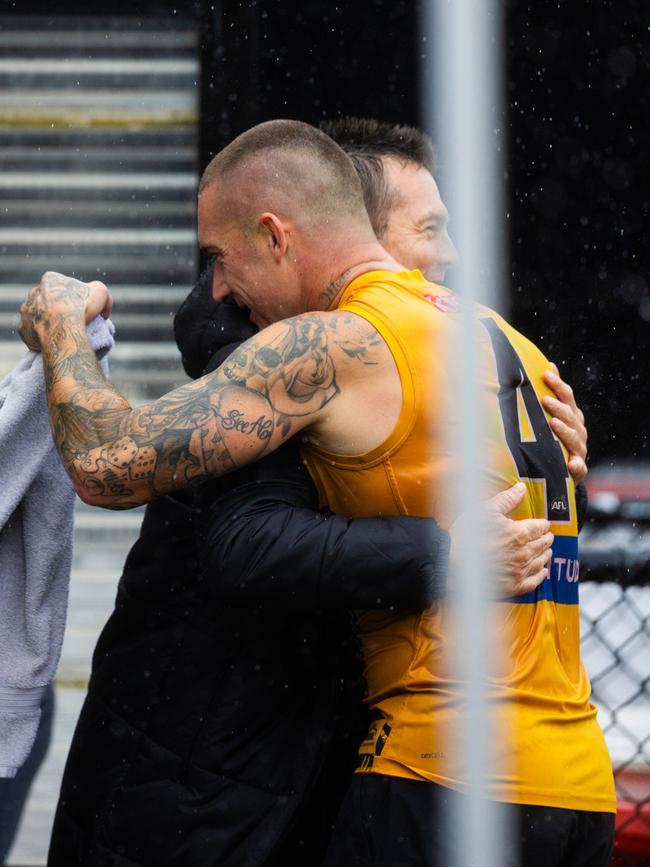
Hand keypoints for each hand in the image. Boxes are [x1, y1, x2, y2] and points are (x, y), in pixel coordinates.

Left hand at [19, 272, 111, 350]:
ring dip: (47, 322)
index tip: (82, 309)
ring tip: (62, 333)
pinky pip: (32, 332)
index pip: (61, 287)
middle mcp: (33, 292)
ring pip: (37, 316)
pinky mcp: (22, 328)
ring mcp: (26, 310)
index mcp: (50, 279)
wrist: (63, 328)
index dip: (73, 298)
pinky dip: (40, 336)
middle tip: (71, 321)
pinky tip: (52, 341)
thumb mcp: (101, 293)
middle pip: (47, 301)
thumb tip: (104, 313)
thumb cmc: (81, 306)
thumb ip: (103, 297)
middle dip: (57, 309)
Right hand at [449, 482, 553, 596]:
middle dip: (546, 539)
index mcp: (519, 533)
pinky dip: (541, 576)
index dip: (543, 524)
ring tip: (547, 552)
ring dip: (546, 555)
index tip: (544, 524)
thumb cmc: (467, 535)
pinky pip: (534, 581)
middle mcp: (524, 552)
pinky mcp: (514, 586)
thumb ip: (506, 499)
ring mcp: (520, 571)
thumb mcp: (485, 510)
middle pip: (543, 544)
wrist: (453, 562)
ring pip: (541, 561)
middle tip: (548, 537)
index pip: (540, 527)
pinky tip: (543, 572)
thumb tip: (521, 488)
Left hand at [541, 364, 587, 482]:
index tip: (545, 374)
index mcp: (572, 415)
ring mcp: (579, 449)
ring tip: (553, 424)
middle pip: (569, 415)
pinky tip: (571, 464)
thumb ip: (554, 392)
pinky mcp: (579, 468)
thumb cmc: (557, 436)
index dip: (557, 385)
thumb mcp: (556, 414)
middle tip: (544, 400)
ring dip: (564, 431)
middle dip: (558, 407)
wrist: (566, 468)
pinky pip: (579, 467)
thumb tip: (549, 365)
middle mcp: (578, 430)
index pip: (566, 396)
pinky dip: (576, 465)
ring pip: (573, 438)